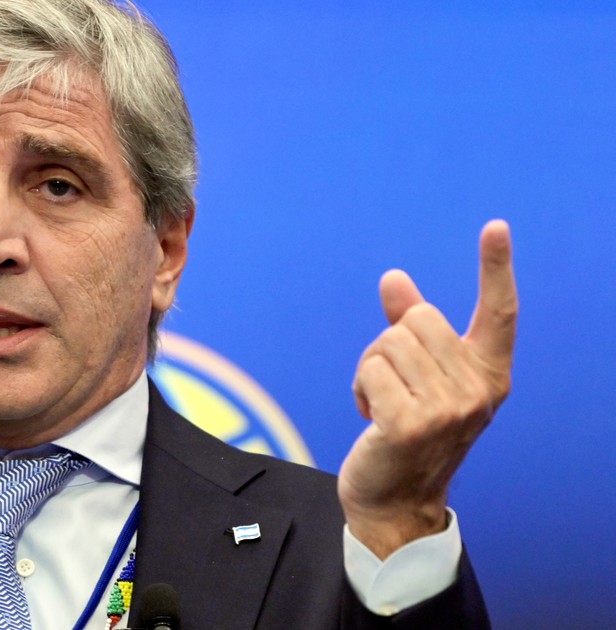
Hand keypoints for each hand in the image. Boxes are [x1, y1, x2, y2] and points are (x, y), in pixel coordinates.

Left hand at [338, 220, 516, 558]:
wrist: (394, 499)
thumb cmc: (405, 433)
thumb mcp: (417, 378)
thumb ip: (409, 329)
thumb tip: (393, 278)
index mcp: (488, 375)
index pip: (499, 313)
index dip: (496, 268)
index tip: (495, 227)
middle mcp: (478, 390)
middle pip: (417, 319)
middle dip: (389, 345)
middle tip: (392, 387)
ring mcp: (449, 409)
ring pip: (388, 342)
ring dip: (370, 369)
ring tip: (381, 404)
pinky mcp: (412, 424)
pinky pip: (371, 371)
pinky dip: (360, 388)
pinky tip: (370, 417)